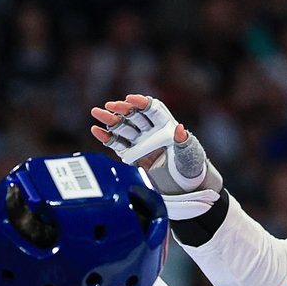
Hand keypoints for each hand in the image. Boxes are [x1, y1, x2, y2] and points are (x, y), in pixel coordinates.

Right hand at [90, 94, 222, 219]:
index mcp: (165, 125)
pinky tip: (96, 130)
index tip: (130, 99)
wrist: (184, 186)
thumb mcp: (190, 153)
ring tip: (96, 112)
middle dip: (122, 109)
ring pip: (122, 127)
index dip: (141, 103)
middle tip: (110, 105)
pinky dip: (106, 138)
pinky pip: (117, 144)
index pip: (152, 110)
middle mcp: (150, 130)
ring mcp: (140, 141)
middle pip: (134, 116)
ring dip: (109, 120)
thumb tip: (180, 129)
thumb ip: (184, 141)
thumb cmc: (190, 166)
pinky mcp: (131, 154)